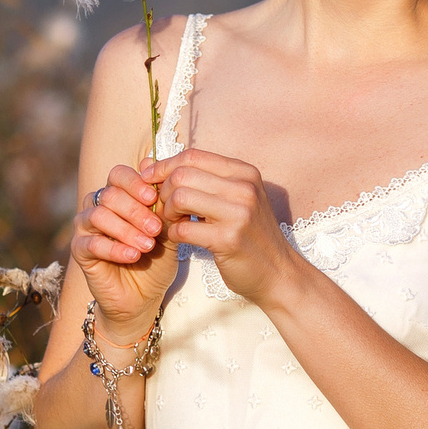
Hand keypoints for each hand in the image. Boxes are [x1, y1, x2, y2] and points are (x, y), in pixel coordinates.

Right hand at [71, 161, 175, 343]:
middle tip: (156, 228)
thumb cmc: (155, 259)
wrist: (144, 296)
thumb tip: (167, 176)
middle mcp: (97, 206)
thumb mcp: (168, 232)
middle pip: (110, 194)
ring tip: (147, 246)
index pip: (119, 175)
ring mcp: (85, 228)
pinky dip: (115, 249)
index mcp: (118, 195)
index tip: (154, 198)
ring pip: (99, 215)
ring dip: (126, 230)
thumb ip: (166, 206)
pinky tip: (133, 256)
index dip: (135, 183)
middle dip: (136, 211)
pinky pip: (92, 243)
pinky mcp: (79, 251)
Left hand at [154, 147, 300, 306]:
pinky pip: (183, 230)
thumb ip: (202, 181)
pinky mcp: (229, 239)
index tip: (149, 179)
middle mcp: (244, 188)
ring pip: (180, 198)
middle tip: (166, 209)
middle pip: (183, 175)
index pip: (193, 156)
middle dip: (164, 192)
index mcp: (244, 173)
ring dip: (168, 213)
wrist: (278, 273)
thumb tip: (151, 163)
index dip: (164, 166)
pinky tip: (180, 238)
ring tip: (174, 223)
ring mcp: (239, 213)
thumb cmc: (250, 235)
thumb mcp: (235, 199)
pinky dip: (173, 234)